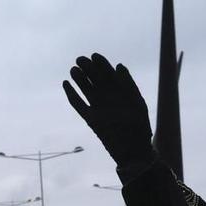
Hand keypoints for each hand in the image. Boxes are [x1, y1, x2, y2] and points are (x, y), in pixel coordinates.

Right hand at [63, 54, 154, 169]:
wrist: (134, 150)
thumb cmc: (139, 127)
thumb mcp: (137, 103)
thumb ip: (128, 84)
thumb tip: (119, 65)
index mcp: (120, 92)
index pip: (108, 73)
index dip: (101, 63)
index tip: (94, 55)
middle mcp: (107, 98)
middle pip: (95, 79)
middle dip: (87, 68)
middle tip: (80, 59)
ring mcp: (98, 108)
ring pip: (85, 89)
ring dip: (78, 79)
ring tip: (74, 69)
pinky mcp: (90, 119)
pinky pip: (77, 105)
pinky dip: (71, 95)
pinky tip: (66, 84)